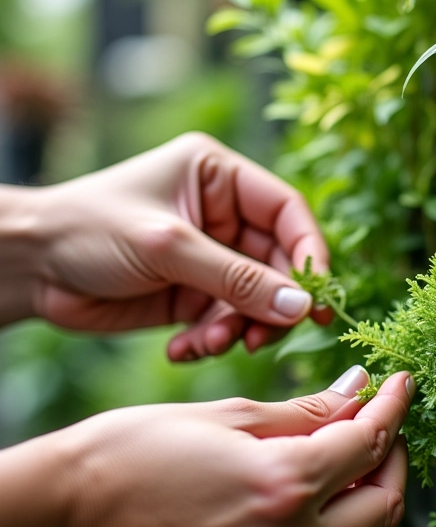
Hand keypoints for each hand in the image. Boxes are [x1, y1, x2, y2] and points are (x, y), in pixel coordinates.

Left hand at [28, 133, 330, 358]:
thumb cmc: (89, 229)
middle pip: (277, 263)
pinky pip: (226, 321)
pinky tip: (182, 349)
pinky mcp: (193, 292)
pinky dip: (212, 340)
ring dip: (240, 327)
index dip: (308, 254)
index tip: (314, 299)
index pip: (287, 213)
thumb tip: (302, 307)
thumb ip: (237, 278)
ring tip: (208, 344)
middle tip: (261, 337)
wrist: (29, 266)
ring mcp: (209, 256)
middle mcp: (222, 215)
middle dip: (271, 304)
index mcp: (220, 177)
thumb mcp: (167, 247)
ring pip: (256, 299)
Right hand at [47, 369, 412, 526]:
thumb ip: (309, 413)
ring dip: (359, 504)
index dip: (392, 408)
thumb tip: (359, 395)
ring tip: (340, 468)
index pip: (368, 442)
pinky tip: (308, 513)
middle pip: (381, 506)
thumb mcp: (232, 415)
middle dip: (389, 459)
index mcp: (283, 486)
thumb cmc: (141, 452)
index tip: (400, 387)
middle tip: (377, 428)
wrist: (69, 520)